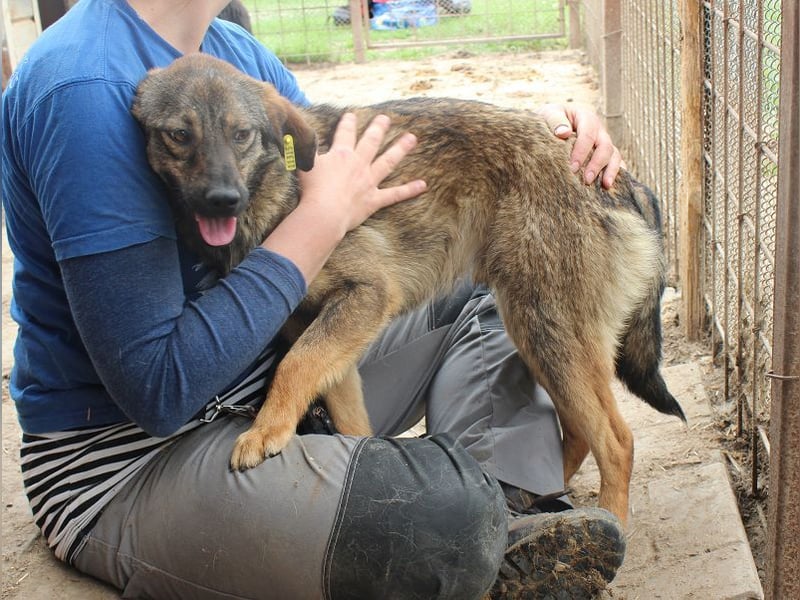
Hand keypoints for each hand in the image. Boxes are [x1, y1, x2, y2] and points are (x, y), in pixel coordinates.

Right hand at [297, 112, 425, 234]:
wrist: (324, 212)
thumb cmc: (312, 189)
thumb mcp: (303, 164)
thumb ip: (301, 148)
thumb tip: (291, 134)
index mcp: (341, 155)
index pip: (345, 133)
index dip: (348, 123)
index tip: (352, 114)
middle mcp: (358, 164)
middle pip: (371, 142)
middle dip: (378, 128)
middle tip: (386, 118)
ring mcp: (368, 181)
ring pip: (388, 161)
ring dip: (400, 149)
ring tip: (412, 138)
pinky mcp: (374, 200)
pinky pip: (395, 194)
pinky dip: (409, 190)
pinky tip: (423, 185)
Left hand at [536, 103, 623, 188]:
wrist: (551, 122)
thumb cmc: (549, 118)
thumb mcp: (549, 113)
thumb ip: (555, 120)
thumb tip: (563, 133)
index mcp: (586, 117)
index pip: (588, 134)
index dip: (582, 151)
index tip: (572, 167)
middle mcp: (598, 129)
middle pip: (605, 146)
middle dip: (597, 164)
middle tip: (586, 180)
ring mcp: (603, 142)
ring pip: (614, 155)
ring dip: (611, 170)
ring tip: (605, 186)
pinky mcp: (604, 153)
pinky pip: (615, 162)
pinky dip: (617, 172)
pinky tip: (612, 185)